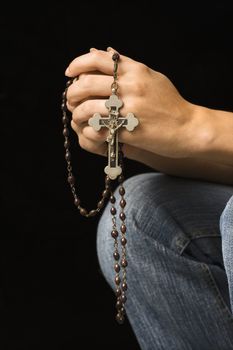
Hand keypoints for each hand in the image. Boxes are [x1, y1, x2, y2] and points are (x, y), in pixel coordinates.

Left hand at [65, 48, 210, 158]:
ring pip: (88, 107)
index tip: (69, 73)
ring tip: (78, 116)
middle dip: (72, 93)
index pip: (97, 59)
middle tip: (70, 100)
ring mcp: (130, 108)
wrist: (188, 127)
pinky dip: (89, 129)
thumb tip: (107, 52)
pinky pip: (98, 128)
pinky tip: (90, 130)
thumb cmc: (170, 104)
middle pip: (87, 83)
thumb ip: (130, 66)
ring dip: (77, 113)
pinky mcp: (129, 130)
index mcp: (136, 71)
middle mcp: (131, 86)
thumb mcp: (152, 78)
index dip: (78, 64)